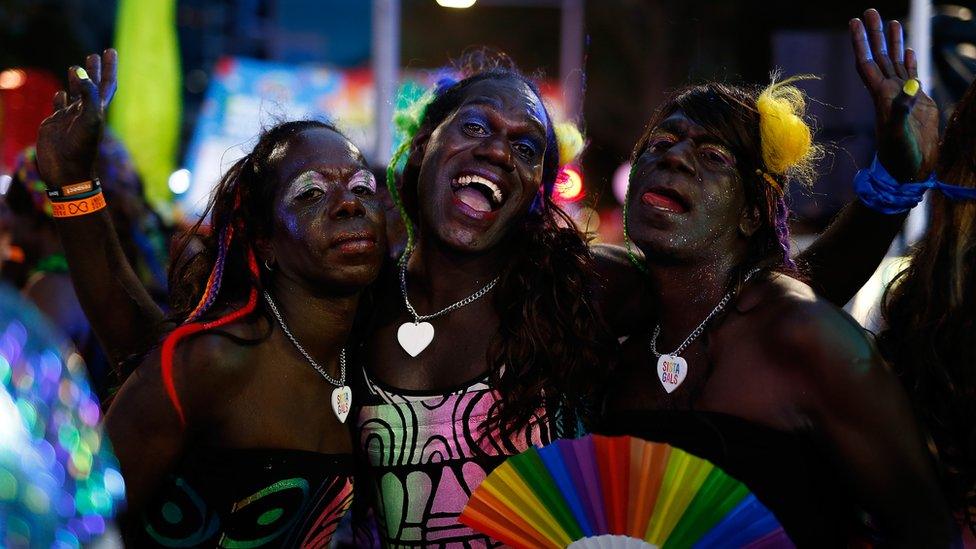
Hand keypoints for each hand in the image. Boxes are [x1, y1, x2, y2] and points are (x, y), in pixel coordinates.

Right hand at [36, 49, 117, 187]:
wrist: (67, 172)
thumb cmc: (81, 149)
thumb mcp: (89, 119)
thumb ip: (88, 95)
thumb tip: (80, 70)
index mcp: (98, 110)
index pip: (107, 84)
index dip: (109, 68)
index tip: (110, 50)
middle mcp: (86, 112)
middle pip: (92, 86)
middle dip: (94, 70)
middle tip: (95, 55)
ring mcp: (70, 118)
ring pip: (75, 94)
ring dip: (77, 80)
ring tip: (75, 67)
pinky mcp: (55, 124)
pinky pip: (59, 107)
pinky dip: (60, 98)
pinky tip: (62, 93)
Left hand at [850, 9, 938, 182]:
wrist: (910, 170)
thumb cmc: (901, 156)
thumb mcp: (899, 134)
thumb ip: (902, 111)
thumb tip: (910, 86)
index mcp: (881, 96)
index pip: (867, 63)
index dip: (860, 42)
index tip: (854, 22)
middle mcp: (889, 92)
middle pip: (879, 56)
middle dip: (875, 34)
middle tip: (870, 10)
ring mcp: (903, 95)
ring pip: (895, 62)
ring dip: (892, 42)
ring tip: (892, 22)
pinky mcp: (917, 101)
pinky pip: (911, 74)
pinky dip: (908, 60)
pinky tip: (907, 49)